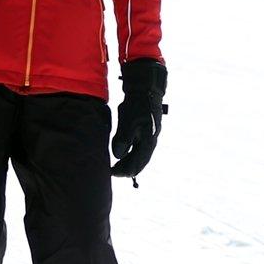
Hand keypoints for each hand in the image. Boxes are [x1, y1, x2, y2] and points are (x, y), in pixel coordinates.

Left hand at [111, 59, 167, 177]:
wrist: (146, 90)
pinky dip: (132, 154)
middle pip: (140, 162)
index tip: (113, 173)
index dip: (124, 170)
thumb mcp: (128, 121)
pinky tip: (124, 154)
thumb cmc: (136, 105)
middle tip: (113, 172)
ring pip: (140, 156)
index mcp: (148, 141)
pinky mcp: (147, 131)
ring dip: (129, 162)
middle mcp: (151, 141)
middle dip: (127, 169)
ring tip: (117, 166)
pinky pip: (140, 148)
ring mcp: (150, 136)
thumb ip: (123, 139)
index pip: (137, 163)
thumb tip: (118, 155)